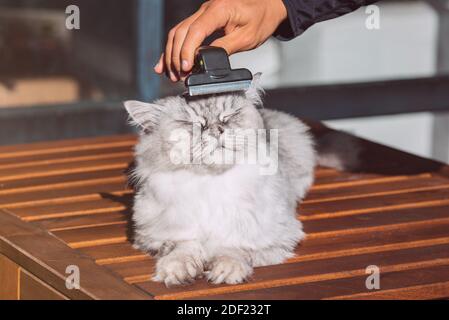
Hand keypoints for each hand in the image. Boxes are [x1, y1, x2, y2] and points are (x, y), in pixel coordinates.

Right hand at [154, 0, 286, 81]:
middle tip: (178, 76)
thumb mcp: (247, 37)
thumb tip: (205, 60)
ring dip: (171, 54)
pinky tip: (165, 62)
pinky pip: (182, 32)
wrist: (268, 5)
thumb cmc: (261, 18)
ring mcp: (202, 13)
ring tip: (172, 74)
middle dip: (176, 56)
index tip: (186, 68)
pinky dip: (173, 48)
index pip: (195, 30)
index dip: (187, 51)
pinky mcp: (202, 19)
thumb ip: (225, 47)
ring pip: (177, 32)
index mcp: (219, 10)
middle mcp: (206, 9)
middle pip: (181, 32)